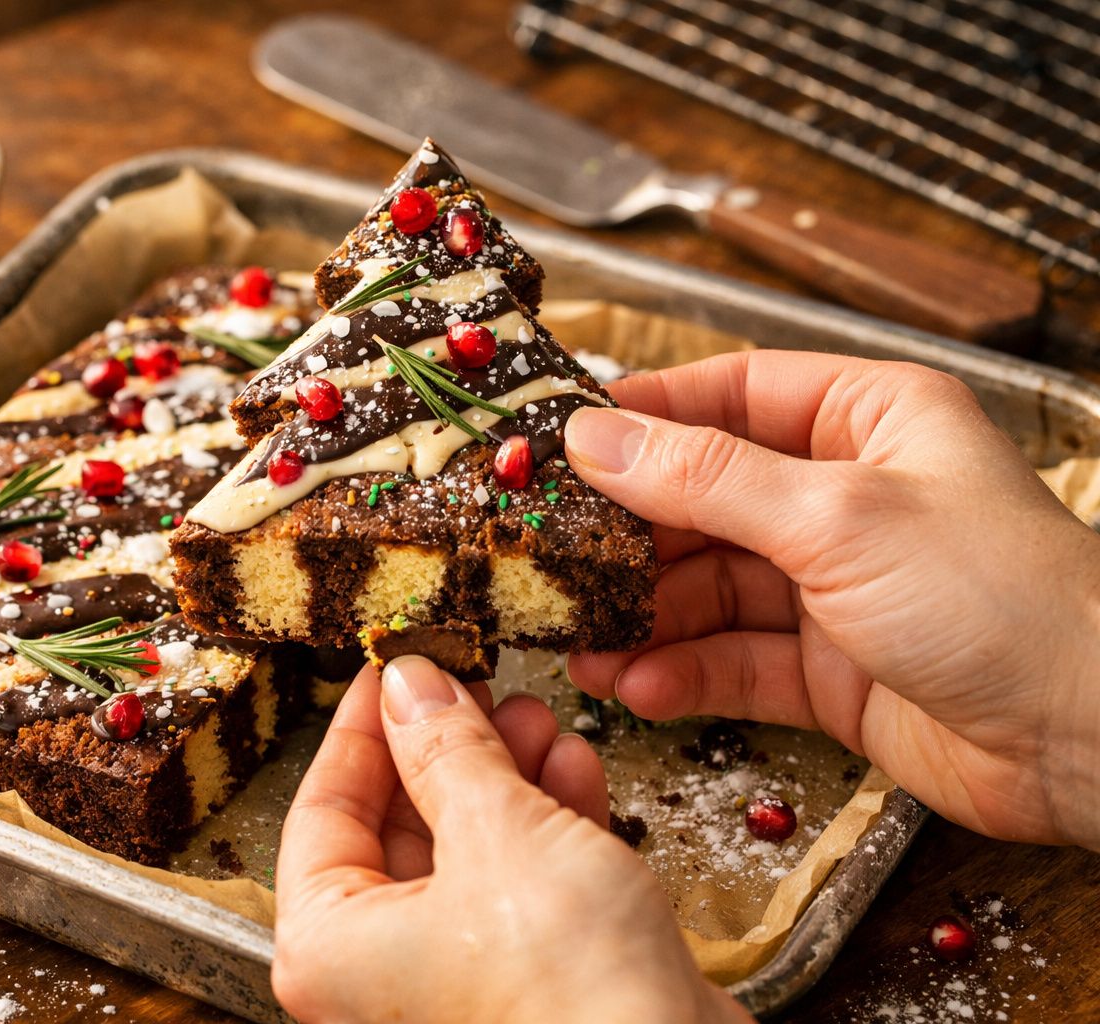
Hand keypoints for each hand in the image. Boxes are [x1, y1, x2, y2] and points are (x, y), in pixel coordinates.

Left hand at [272, 656, 748, 1023]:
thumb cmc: (566, 988)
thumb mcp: (496, 831)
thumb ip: (446, 748)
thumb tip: (410, 685)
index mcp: (330, 946)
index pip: (322, 808)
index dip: (363, 726)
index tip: (394, 668)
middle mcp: (380, 972)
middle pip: (399, 824)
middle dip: (448, 745)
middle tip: (478, 682)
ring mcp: (457, 978)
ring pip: (466, 848)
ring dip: (504, 774)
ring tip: (535, 715)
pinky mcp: (529, 981)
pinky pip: (518, 884)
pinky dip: (545, 823)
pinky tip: (573, 767)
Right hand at [565, 350, 1099, 847]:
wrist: (1097, 739)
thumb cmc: (1004, 598)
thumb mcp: (838, 515)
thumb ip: (705, 480)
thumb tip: (594, 438)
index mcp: (866, 420)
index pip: (729, 395)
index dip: (642, 416)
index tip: (558, 440)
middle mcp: (844, 495)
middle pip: (704, 498)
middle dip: (628, 534)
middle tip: (548, 556)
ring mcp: (833, 585)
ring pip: (707, 587)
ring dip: (643, 617)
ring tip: (576, 641)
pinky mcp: (828, 669)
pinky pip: (732, 659)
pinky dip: (683, 673)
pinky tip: (637, 687)